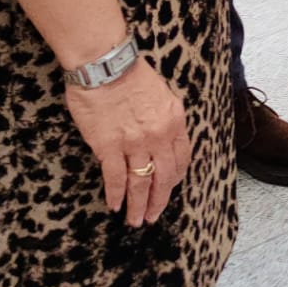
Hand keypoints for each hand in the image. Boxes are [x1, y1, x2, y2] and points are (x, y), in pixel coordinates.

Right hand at [65, 60, 190, 226]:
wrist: (105, 65)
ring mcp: (134, 144)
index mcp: (174, 120)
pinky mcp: (109, 147)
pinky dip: (116, 195)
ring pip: (141, 183)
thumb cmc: (130, 73)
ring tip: (135, 220)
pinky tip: (114, 205)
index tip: (170, 187)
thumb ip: (164, 117)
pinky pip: (115, 178)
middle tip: (152, 215)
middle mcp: (158, 136)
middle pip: (164, 176)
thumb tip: (161, 135)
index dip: (176, 176)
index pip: (182, 157)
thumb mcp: (161, 93)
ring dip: (138, 205)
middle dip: (159, 200)